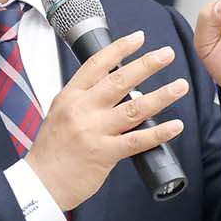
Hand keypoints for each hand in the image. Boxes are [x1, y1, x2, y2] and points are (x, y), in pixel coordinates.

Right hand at [25, 31, 189, 210]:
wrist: (40, 182)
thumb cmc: (52, 151)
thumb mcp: (61, 114)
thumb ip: (87, 101)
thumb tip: (123, 91)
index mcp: (71, 97)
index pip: (97, 64)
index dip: (120, 48)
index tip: (138, 38)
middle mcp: (82, 110)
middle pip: (120, 80)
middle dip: (147, 64)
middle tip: (167, 54)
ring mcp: (94, 131)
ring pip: (134, 108)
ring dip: (161, 95)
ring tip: (180, 86)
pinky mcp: (104, 153)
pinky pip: (138, 140)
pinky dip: (159, 132)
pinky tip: (175, 126)